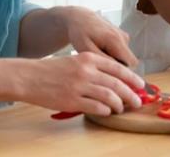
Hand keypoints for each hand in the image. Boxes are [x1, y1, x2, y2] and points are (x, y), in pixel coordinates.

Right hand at [22, 52, 143, 114]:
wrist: (29, 77)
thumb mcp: (75, 60)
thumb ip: (94, 67)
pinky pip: (95, 107)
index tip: (141, 85)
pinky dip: (105, 110)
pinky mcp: (71, 100)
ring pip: (109, 97)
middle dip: (131, 94)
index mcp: (89, 58)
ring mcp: (79, 86)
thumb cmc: (53, 69)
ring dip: (118, 104)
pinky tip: (106, 111)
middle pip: (117, 84)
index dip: (132, 78)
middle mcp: (86, 71)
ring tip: (121, 108)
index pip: (118, 68)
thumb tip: (115, 79)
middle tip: (137, 101)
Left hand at [57, 6, 137, 66]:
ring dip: (113, 59)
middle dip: (117, 66)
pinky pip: (121, 52)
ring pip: (125, 57)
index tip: (108, 73)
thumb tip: (117, 69)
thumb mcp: (86, 49)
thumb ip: (102, 59)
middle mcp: (123, 37)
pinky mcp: (122, 36)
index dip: (122, 71)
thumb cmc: (80, 33)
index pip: (131, 64)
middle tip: (100, 63)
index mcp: (116, 40)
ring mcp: (124, 36)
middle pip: (129, 61)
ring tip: (98, 54)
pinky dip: (112, 53)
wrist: (79, 18)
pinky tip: (100, 49)